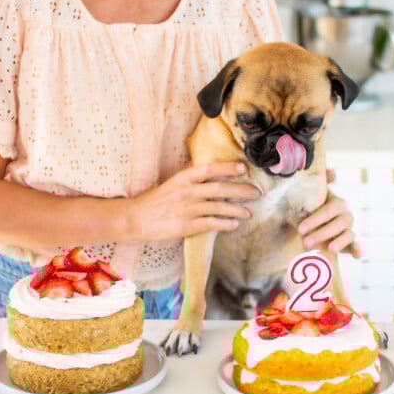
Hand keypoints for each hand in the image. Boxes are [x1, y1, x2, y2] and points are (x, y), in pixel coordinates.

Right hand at [129, 162, 258, 241]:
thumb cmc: (157, 200)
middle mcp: (186, 192)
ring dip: (237, 210)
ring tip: (249, 213)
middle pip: (219, 189)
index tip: (244, 168)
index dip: (227, 168)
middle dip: (241, 190)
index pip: (209, 169)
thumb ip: (193, 179)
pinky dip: (225, 224)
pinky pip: (211, 224)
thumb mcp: (173, 183)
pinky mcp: (186, 226)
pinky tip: (234, 224)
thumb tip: (215, 175)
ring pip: (219, 208)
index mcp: (183, 178)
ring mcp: (187, 209)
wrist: (137, 218)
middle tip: (256, 193)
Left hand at [297, 170, 359, 257]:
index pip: (331, 208)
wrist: (304, 225)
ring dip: (338, 242)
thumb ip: (318, 181)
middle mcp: (344, 215)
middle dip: (323, 232)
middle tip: (305, 241)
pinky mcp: (348, 243)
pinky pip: (355, 246)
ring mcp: (347, 229)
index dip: (317, 218)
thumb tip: (332, 171)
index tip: (300, 229)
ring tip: (328, 249)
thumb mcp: (306, 196)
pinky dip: (357, 250)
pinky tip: (356, 255)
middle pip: (340, 222)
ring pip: (348, 234)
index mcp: (335, 202)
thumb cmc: (306, 208)